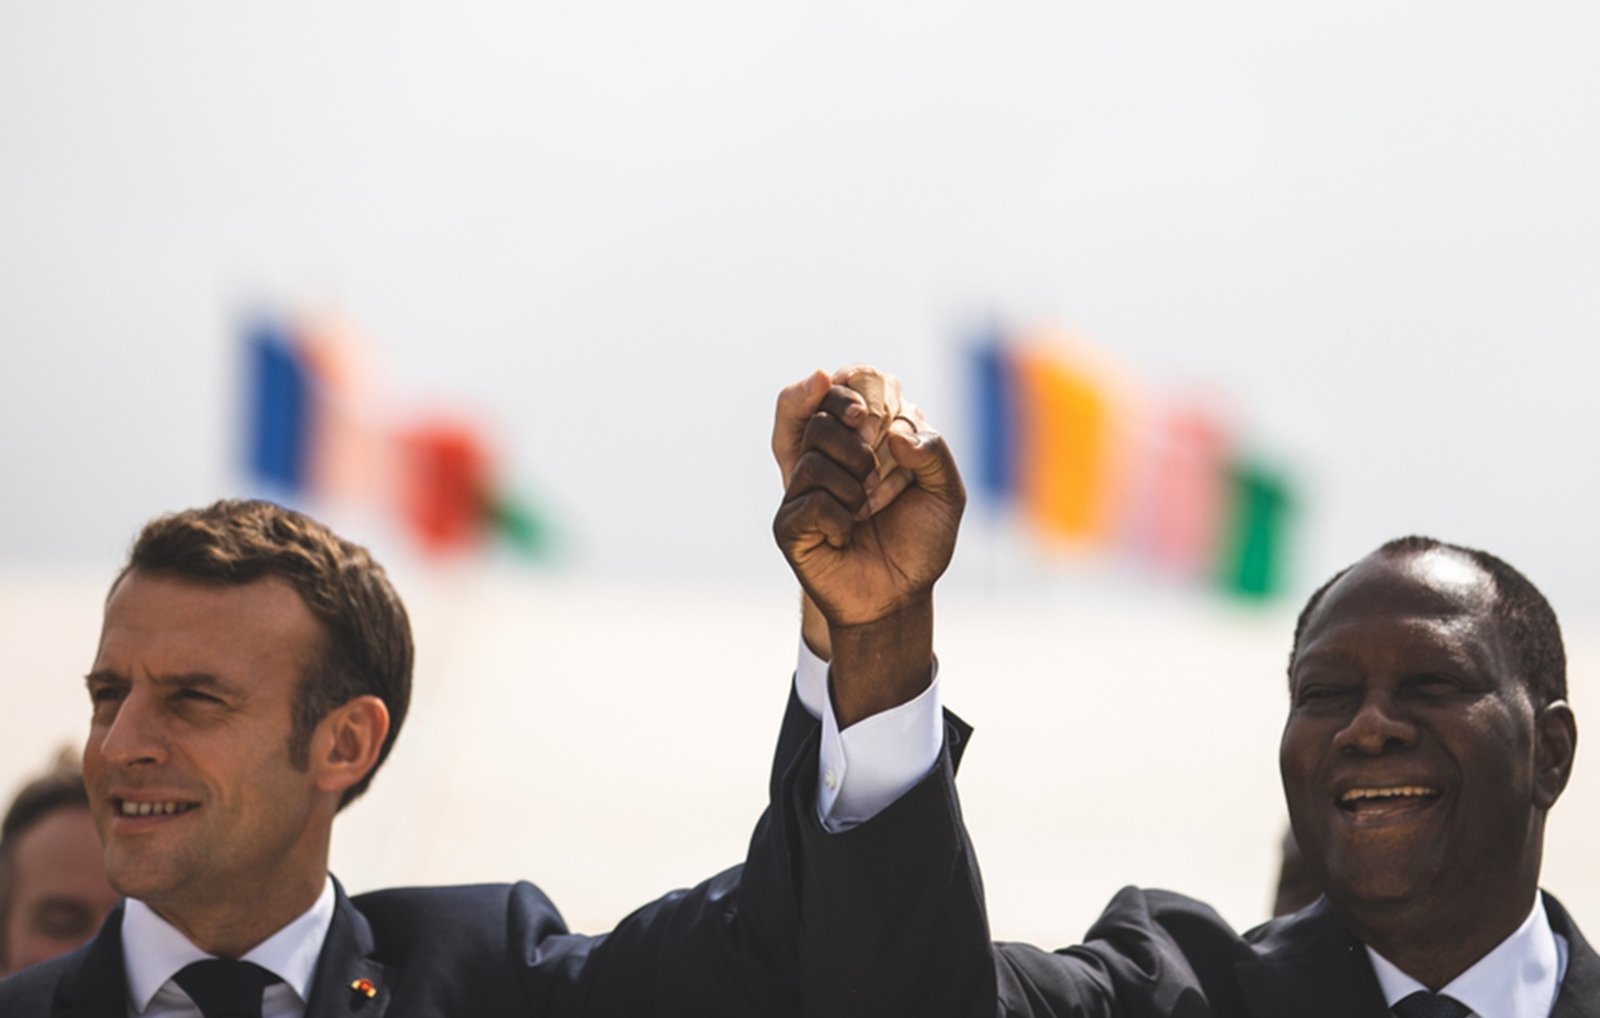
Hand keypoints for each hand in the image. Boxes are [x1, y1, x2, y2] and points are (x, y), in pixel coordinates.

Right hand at [772, 369, 964, 724]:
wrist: (899, 598)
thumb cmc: (919, 542)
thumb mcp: (946, 493)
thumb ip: (934, 451)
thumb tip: (896, 432)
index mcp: (857, 442)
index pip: (836, 394)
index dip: (845, 391)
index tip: (866, 412)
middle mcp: (823, 460)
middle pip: (820, 418)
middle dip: (855, 441)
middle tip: (874, 471)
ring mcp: (801, 492)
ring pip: (814, 456)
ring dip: (854, 484)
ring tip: (866, 510)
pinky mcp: (788, 524)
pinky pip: (810, 500)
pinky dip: (839, 516)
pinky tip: (846, 534)